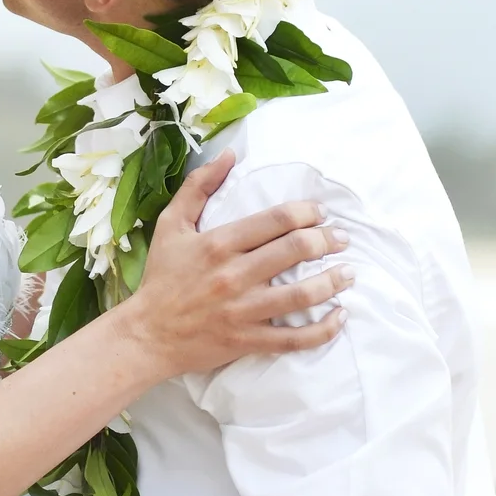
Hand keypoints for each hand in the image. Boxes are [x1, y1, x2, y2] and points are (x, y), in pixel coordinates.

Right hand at [117, 153, 354, 377]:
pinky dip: (322, 330)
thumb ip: (198, 187)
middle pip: (296, 249)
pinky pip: (294, 339)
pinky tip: (340, 317)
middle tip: (341, 239)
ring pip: (301, 294)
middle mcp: (234, 275)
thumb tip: (228, 155)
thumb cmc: (161, 278)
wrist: (147, 334)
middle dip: (327, 240)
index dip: (307, 212)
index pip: (276, 220)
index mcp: (219, 243)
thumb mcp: (171, 224)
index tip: (320, 213)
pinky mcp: (248, 340)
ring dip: (332, 281)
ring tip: (348, 273)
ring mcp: (243, 310)